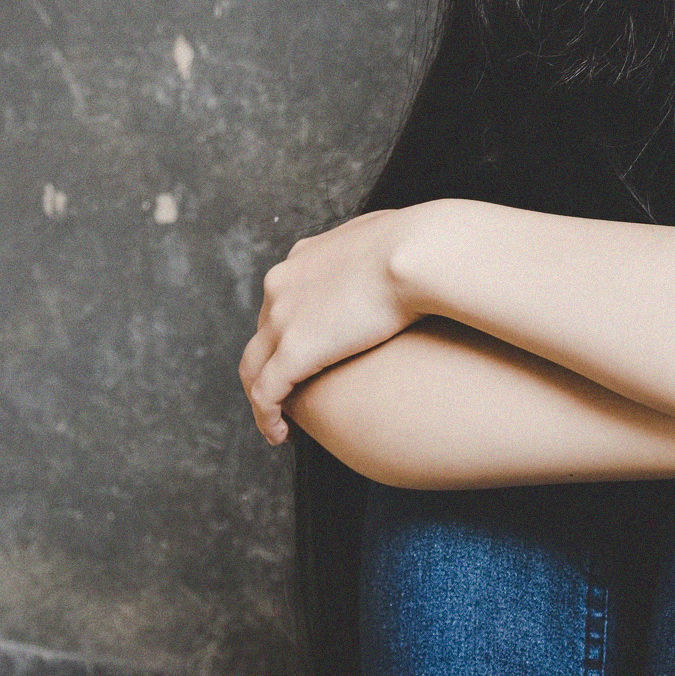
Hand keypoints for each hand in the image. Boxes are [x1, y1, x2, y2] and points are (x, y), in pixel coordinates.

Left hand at [237, 207, 426, 443]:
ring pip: (254, 368)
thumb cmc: (420, 246)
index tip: (309, 355)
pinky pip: (266, 394)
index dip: (290, 331)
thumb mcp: (387, 238)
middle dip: (272, 365)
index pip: (282, 300)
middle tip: (293, 394)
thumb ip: (375, 253)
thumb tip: (397, 260)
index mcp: (303, 259)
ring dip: (263, 398)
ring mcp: (283, 319)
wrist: (418, 254)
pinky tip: (281, 437)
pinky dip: (266, 417)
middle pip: (263, 335)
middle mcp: (281, 287)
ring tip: (279, 424)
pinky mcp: (295, 351)